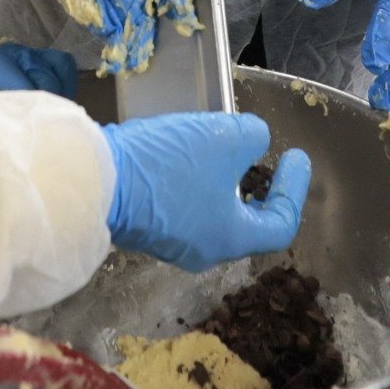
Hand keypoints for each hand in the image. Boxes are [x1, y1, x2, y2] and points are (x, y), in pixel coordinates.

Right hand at [103, 113, 310, 271]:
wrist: (94, 180)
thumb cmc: (169, 166)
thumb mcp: (224, 139)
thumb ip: (253, 138)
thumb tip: (254, 142)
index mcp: (231, 239)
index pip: (281, 224)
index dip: (295, 189)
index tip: (295, 156)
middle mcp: (203, 251)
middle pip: (245, 223)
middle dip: (258, 188)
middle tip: (260, 157)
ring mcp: (170, 243)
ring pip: (211, 214)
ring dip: (222, 183)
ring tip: (220, 149)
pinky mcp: (145, 227)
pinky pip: (182, 208)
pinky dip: (194, 183)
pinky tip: (185, 156)